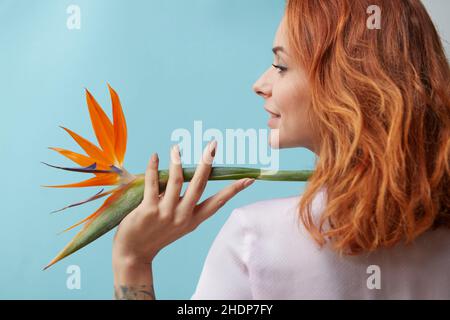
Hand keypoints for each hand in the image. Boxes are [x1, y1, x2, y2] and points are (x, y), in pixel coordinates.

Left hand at [112, 140, 254, 266]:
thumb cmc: (156, 234)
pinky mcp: (148, 210)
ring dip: (177, 161)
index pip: (218, 202)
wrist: (134, 253)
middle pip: (199, 185)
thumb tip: (181, 174)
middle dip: (207, 163)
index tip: (248, 179)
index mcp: (193, 220)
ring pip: (176, 181)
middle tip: (213, 145)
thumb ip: (181, 201)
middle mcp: (183, 216)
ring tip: (176, 147)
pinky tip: (154, 157)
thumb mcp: (176, 222)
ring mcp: (166, 213)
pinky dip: (153, 167)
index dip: (233, 190)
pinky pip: (152, 183)